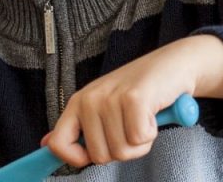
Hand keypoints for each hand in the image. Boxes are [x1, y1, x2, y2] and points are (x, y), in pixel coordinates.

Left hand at [45, 37, 222, 168]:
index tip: (93, 155)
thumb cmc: (142, 89)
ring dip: (141, 142)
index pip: (58, 144)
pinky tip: (154, 112)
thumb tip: (47, 145)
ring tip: (145, 117)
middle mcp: (90, 99)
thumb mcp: (105, 106)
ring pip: (122, 151)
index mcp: (79, 102)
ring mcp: (111, 98)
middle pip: (100, 156)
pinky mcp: (134, 98)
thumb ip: (78, 126)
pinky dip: (153, 132)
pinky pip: (140, 139)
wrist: (176, 63)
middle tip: (134, 124)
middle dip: (124, 149)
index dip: (76, 159)